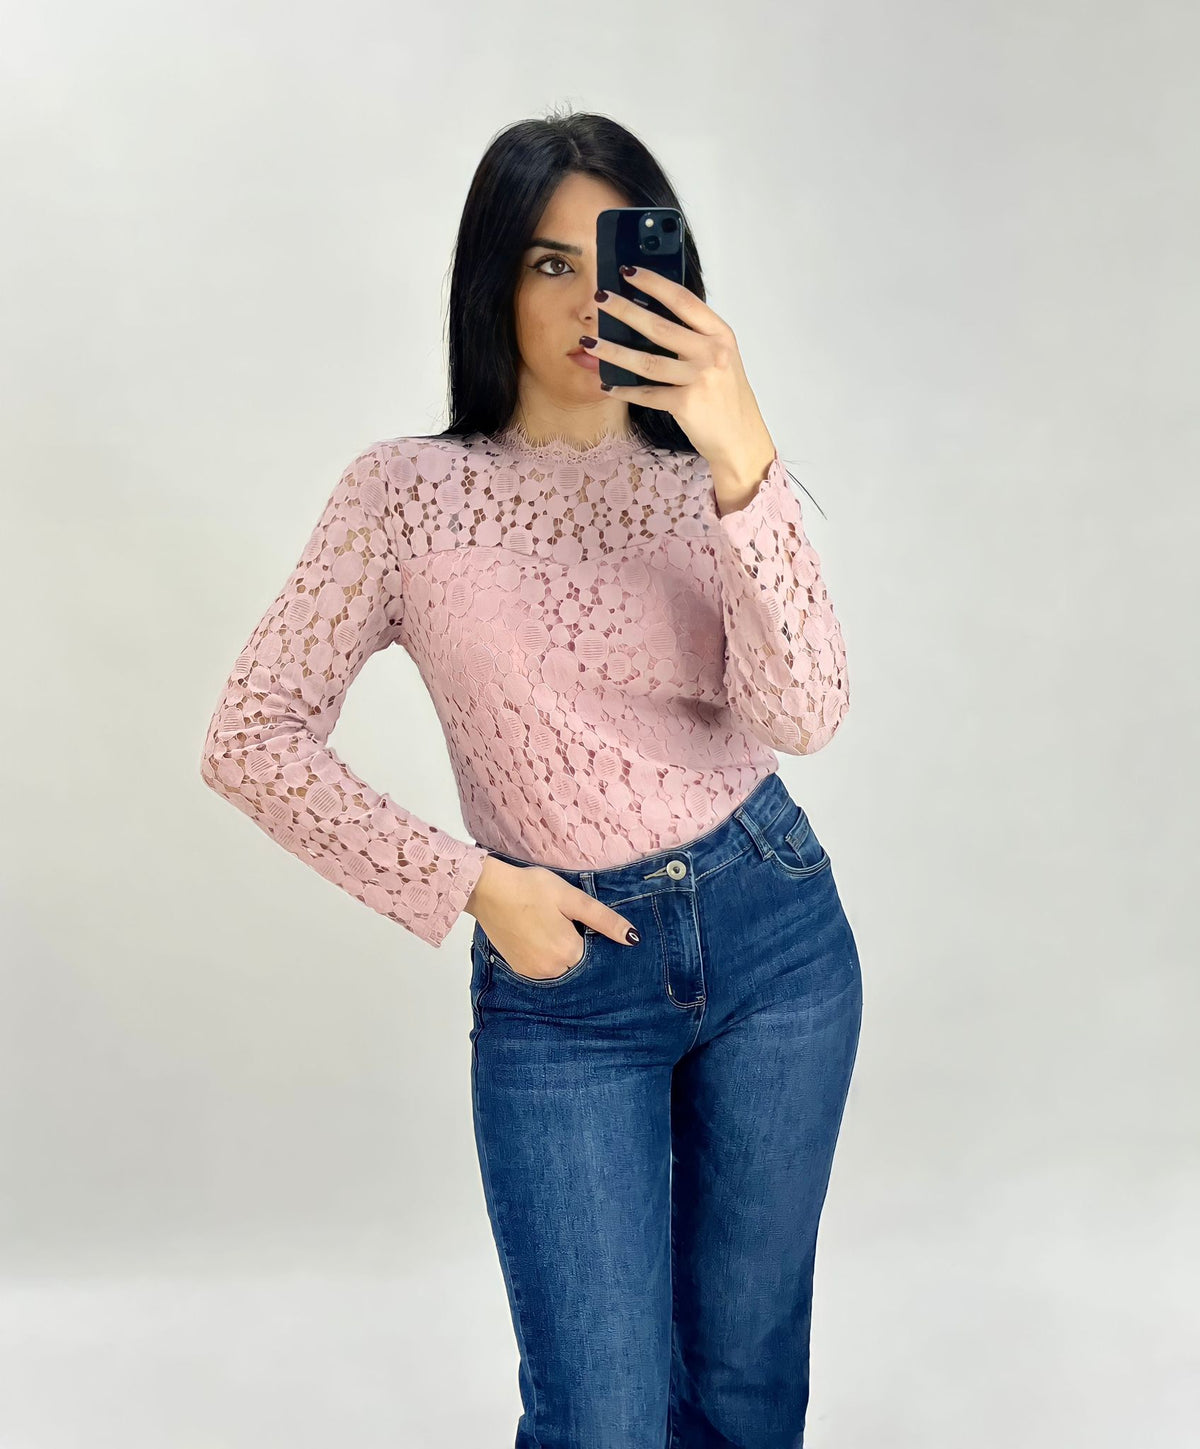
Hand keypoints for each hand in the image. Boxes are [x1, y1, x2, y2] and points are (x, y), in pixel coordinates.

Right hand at [465, 856, 640, 981]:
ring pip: (560, 966)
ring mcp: (533, 972)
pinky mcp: (519, 969)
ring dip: (560, 951)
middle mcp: (552, 970)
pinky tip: (537, 934)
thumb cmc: (531, 888)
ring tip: (549, 925)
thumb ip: (603, 920)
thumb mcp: (571, 898)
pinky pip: (542, 968)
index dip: (591, 936)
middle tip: (562, 920)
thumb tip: (633, 939)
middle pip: (578, 962)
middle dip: (576, 944)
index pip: (595, 954)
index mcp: (569, 952)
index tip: (580, 921)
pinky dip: (545, 955)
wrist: (488, 890)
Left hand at [585, 266, 777, 497]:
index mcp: (720, 334)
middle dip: (625, 310)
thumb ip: (694, 337)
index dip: (654, 283)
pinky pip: (647, 394)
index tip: (628, 272)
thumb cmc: (726, 397)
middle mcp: (712, 353)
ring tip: (590, 342)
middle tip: (600, 299)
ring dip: (613, 351)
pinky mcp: (686, 404)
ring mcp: (699, 379)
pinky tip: (607, 384)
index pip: (683, 300)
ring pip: (646, 361)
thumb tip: (648, 317)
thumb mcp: (720, 358)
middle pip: (659, 327)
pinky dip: (624, 390)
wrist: (741, 438)